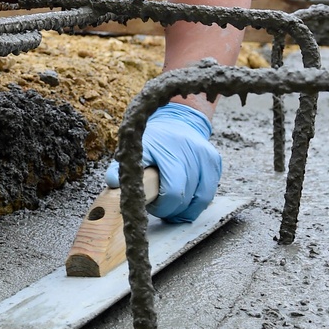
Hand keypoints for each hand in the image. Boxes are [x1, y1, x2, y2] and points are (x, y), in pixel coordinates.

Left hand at [105, 103, 220, 223]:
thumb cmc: (152, 140)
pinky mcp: (214, 162)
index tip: (150, 204)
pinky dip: (195, 204)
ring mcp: (204, 156)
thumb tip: (113, 183)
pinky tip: (184, 201)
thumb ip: (120, 168)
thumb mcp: (133, 150)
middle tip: (159, 204)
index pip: (172, 192)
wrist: (177, 120)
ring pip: (199, 200)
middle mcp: (188, 151)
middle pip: (184, 198)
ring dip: (183, 208)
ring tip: (170, 203)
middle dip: (169, 209)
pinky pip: (208, 194)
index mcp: (165, 149)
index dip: (160, 206)